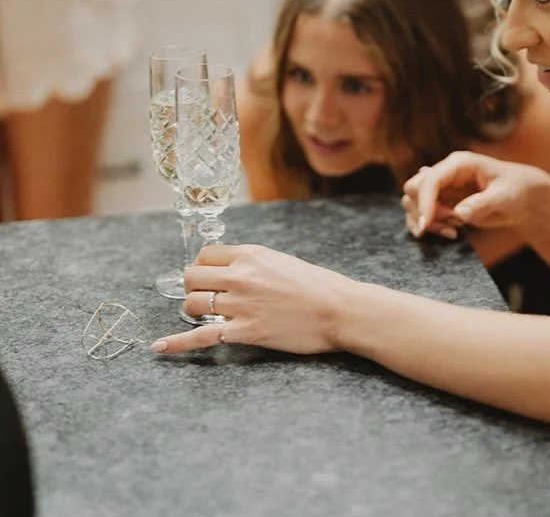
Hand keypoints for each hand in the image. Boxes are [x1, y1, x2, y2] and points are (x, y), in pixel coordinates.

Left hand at [150, 244, 353, 354]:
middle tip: (205, 296)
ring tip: (205, 314)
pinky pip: (200, 336)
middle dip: (194, 287)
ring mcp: (239, 305)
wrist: (338, 309)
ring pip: (192, 304)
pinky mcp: (243, 332)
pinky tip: (159, 347)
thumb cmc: (317, 286)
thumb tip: (232, 272)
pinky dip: (177, 343)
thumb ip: (253, 264)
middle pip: (192, 278)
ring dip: (194, 309)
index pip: (205, 255)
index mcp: (250, 254)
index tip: (208, 276)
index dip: (203, 267)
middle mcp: (240, 276)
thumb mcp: (282, 261)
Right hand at [401, 150, 549, 237]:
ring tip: (454, 231)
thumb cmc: (516, 190)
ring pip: (413, 202)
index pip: (430, 180)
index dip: (424, 202)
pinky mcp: (442, 202)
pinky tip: (453, 232)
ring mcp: (442, 188)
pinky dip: (431, 226)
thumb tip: (459, 213)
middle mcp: (446, 173)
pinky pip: (422, 214)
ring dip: (428, 221)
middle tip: (450, 226)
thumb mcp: (505, 197)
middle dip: (423, 211)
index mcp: (459, 164)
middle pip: (413, 188)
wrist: (521, 199)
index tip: (427, 225)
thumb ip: (482, 204)